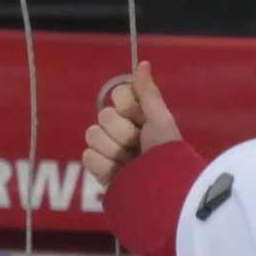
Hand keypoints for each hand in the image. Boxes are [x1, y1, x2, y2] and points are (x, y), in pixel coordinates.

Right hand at [83, 59, 181, 188]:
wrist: (160, 191)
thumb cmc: (167, 153)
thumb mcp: (161, 120)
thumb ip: (148, 93)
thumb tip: (143, 64)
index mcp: (138, 115)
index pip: (118, 94)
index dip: (128, 107)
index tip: (141, 119)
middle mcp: (122, 129)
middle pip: (104, 115)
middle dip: (123, 132)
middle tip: (138, 146)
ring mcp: (109, 149)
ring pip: (92, 134)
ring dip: (113, 150)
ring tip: (130, 163)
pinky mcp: (98, 168)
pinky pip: (88, 156)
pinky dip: (105, 166)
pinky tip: (120, 173)